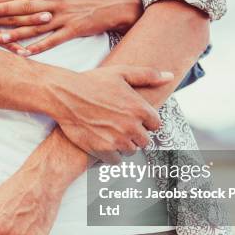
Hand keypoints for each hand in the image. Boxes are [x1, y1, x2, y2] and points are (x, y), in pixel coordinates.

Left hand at [0, 0, 142, 53]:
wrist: (118, 4)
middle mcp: (58, 0)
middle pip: (27, 3)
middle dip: (6, 6)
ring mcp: (65, 17)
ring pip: (36, 24)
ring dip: (16, 30)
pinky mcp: (72, 31)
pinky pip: (52, 41)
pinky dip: (38, 48)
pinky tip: (24, 53)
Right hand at [46, 66, 173, 163]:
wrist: (65, 95)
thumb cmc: (92, 82)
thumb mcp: (121, 73)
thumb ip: (148, 75)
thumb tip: (170, 77)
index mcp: (140, 108)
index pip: (155, 125)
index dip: (145, 122)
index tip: (134, 119)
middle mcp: (131, 126)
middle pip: (145, 141)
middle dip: (135, 135)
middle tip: (121, 127)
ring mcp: (117, 140)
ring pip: (131, 151)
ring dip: (124, 145)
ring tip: (111, 134)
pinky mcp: (103, 150)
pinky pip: (116, 161)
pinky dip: (111, 155)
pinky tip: (103, 143)